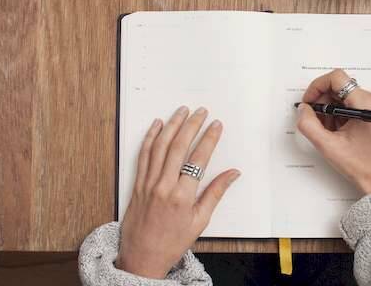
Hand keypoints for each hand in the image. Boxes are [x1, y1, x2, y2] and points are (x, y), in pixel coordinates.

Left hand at [116, 106, 239, 278]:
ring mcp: (148, 183)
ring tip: (182, 111)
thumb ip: (216, 193)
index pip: (199, 159)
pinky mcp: (137, 184)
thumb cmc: (172, 242)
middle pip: (179, 147)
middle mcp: (164, 186)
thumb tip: (233, 174)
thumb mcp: (200, 221)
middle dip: (191, 125)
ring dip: (172, 126)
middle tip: (201, 112)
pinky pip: (143, 155)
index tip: (216, 125)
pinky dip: (150, 137)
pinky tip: (157, 125)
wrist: (142, 257)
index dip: (209, 139)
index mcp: (183, 196)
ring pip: (160, 146)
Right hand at [296, 69, 370, 194]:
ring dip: (329, 110)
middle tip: (316, 120)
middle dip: (322, 102)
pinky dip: (336, 115)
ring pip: (340, 96)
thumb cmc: (362, 165)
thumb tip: (303, 109)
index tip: (309, 101)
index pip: (337, 78)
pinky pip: (347, 104)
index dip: (317, 87)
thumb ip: (309, 124)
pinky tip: (336, 132)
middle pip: (337, 87)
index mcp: (365, 104)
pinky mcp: (370, 111)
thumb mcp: (327, 146)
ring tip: (328, 131)